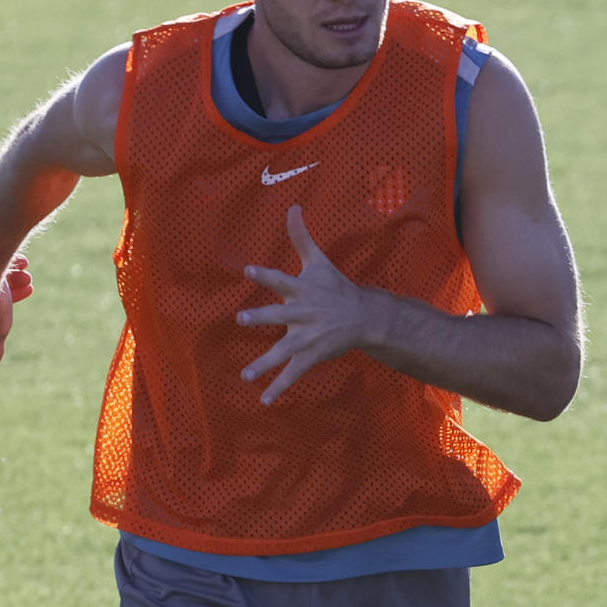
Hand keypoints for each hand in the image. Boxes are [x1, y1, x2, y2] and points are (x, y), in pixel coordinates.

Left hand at [238, 206, 368, 403]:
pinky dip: (279, 388)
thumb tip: (293, 206)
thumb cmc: (335, 288)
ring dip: (265, 363)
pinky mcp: (311, 356)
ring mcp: (308, 337)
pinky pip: (293, 373)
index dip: (265, 276)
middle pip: (281, 315)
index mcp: (302, 290)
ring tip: (246, 375)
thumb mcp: (319, 261)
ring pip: (284, 351)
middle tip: (242, 318)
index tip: (247, 271)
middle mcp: (303, 314)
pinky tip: (264, 400)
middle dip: (263, 317)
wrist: (365, 318)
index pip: (281, 280)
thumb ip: (301, 237)